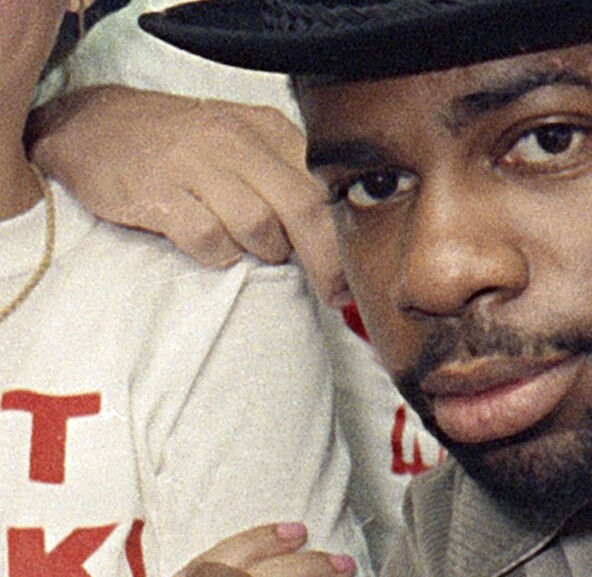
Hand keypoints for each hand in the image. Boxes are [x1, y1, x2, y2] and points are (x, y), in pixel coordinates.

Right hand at [27, 85, 350, 305]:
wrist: (92, 125)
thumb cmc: (182, 143)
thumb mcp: (243, 140)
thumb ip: (289, 175)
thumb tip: (339, 235)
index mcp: (267, 128)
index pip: (325, 184)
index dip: (347, 235)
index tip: (356, 273)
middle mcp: (235, 140)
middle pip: (304, 207)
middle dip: (327, 260)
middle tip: (332, 293)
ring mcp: (194, 164)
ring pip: (259, 226)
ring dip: (265, 252)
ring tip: (253, 251)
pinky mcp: (157, 192)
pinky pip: (207, 239)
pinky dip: (219, 255)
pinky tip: (213, 249)